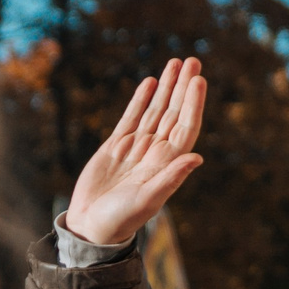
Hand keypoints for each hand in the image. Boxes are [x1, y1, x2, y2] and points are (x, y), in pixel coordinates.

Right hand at [63, 57, 206, 246]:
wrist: (91, 227)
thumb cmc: (120, 219)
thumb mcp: (147, 200)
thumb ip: (171, 178)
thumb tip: (197, 157)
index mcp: (166, 164)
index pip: (185, 127)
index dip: (192, 103)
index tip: (198, 79)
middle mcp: (155, 153)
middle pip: (174, 113)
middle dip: (183, 87)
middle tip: (192, 60)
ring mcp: (136, 148)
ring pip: (155, 110)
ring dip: (166, 87)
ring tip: (175, 63)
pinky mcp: (116, 146)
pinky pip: (132, 117)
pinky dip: (141, 99)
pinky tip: (150, 82)